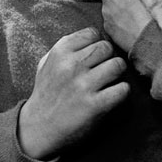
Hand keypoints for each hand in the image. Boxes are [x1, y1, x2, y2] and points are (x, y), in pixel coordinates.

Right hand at [18, 27, 127, 159]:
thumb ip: (66, 47)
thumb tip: (92, 36)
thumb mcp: (46, 63)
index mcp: (59, 52)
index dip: (96, 43)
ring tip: (111, 81)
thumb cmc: (46, 93)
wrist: (39, 128)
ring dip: (118, 73)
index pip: (92, 33)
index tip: (95, 55)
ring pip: (117, 65)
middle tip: (105, 69)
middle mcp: (71, 65)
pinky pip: (122, 89)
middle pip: (107, 47)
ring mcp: (83, 85)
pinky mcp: (95, 106)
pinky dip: (122, 91)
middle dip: (108, 57)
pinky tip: (113, 95)